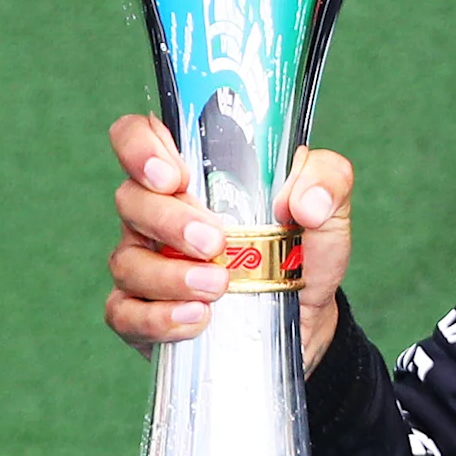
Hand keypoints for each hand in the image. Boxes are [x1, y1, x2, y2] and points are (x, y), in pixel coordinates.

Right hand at [102, 115, 356, 370]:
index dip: (140, 148)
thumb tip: (307, 202)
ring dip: (170, 275)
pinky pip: (127, 314)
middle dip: (169, 220)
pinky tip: (197, 318)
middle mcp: (156, 213)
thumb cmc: (302, 250)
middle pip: (130, 199)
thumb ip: (328, 180)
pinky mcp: (143, 313)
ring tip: (218, 287)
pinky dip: (159, 318)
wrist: (307, 319)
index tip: (174, 177)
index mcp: (189, 174)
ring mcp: (144, 263)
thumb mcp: (328, 208)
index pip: (137, 137)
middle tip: (215, 243)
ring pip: (127, 261)